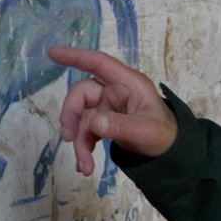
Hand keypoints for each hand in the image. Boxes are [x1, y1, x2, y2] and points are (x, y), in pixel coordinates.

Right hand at [48, 45, 178, 175]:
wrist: (168, 152)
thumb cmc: (163, 134)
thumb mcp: (145, 131)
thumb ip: (121, 126)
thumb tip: (94, 123)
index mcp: (127, 83)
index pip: (98, 63)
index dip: (75, 56)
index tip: (52, 53)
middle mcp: (113, 91)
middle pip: (81, 95)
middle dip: (71, 116)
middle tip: (69, 138)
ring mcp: (106, 106)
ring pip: (81, 118)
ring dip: (79, 142)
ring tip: (85, 166)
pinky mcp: (102, 122)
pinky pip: (85, 131)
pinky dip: (82, 147)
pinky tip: (84, 165)